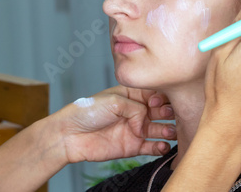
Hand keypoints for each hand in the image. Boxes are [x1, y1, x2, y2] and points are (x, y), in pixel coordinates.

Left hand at [58, 85, 175, 162]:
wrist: (70, 135)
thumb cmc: (87, 112)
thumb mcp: (114, 100)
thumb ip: (136, 108)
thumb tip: (145, 123)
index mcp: (132, 94)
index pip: (156, 93)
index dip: (162, 97)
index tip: (158, 102)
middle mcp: (136, 111)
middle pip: (162, 111)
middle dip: (169, 113)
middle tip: (170, 116)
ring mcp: (135, 129)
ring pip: (160, 129)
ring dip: (168, 130)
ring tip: (169, 132)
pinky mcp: (133, 147)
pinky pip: (152, 147)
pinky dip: (160, 147)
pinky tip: (163, 145)